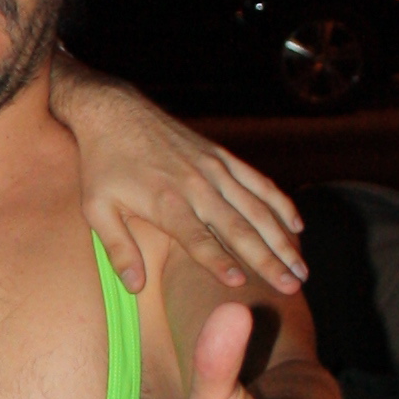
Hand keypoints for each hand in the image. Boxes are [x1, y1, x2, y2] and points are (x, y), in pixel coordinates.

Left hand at [64, 78, 307, 296]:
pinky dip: (280, 203)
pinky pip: (258, 182)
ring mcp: (214, 169)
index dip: (218, 260)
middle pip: (239, 228)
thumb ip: (118, 248)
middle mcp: (196, 186)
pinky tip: (297, 226)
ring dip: (282, 239)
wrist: (115, 112)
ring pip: (257, 208)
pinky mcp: (221, 156)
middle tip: (292, 285)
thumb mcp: (97, 208)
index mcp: (166, 202)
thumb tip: (136, 286)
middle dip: (268, 259)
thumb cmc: (103, 164)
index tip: (239, 283)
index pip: (197, 239)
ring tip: (302, 268)